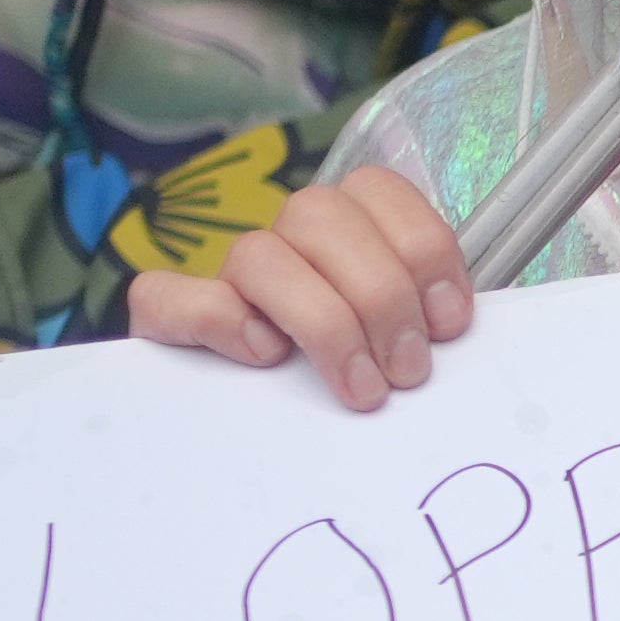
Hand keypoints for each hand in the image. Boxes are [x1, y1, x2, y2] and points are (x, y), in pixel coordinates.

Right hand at [125, 166, 474, 407]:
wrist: (246, 430)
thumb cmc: (348, 381)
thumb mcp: (397, 346)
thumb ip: (420, 325)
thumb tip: (453, 335)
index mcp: (343, 232)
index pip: (376, 190)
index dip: (422, 248)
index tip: (449, 323)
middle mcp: (284, 243)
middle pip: (320, 215)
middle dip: (380, 294)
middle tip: (409, 370)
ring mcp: (224, 280)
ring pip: (257, 254)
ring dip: (321, 320)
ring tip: (361, 387)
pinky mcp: (167, 323)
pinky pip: (166, 296)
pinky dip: (217, 319)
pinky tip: (265, 355)